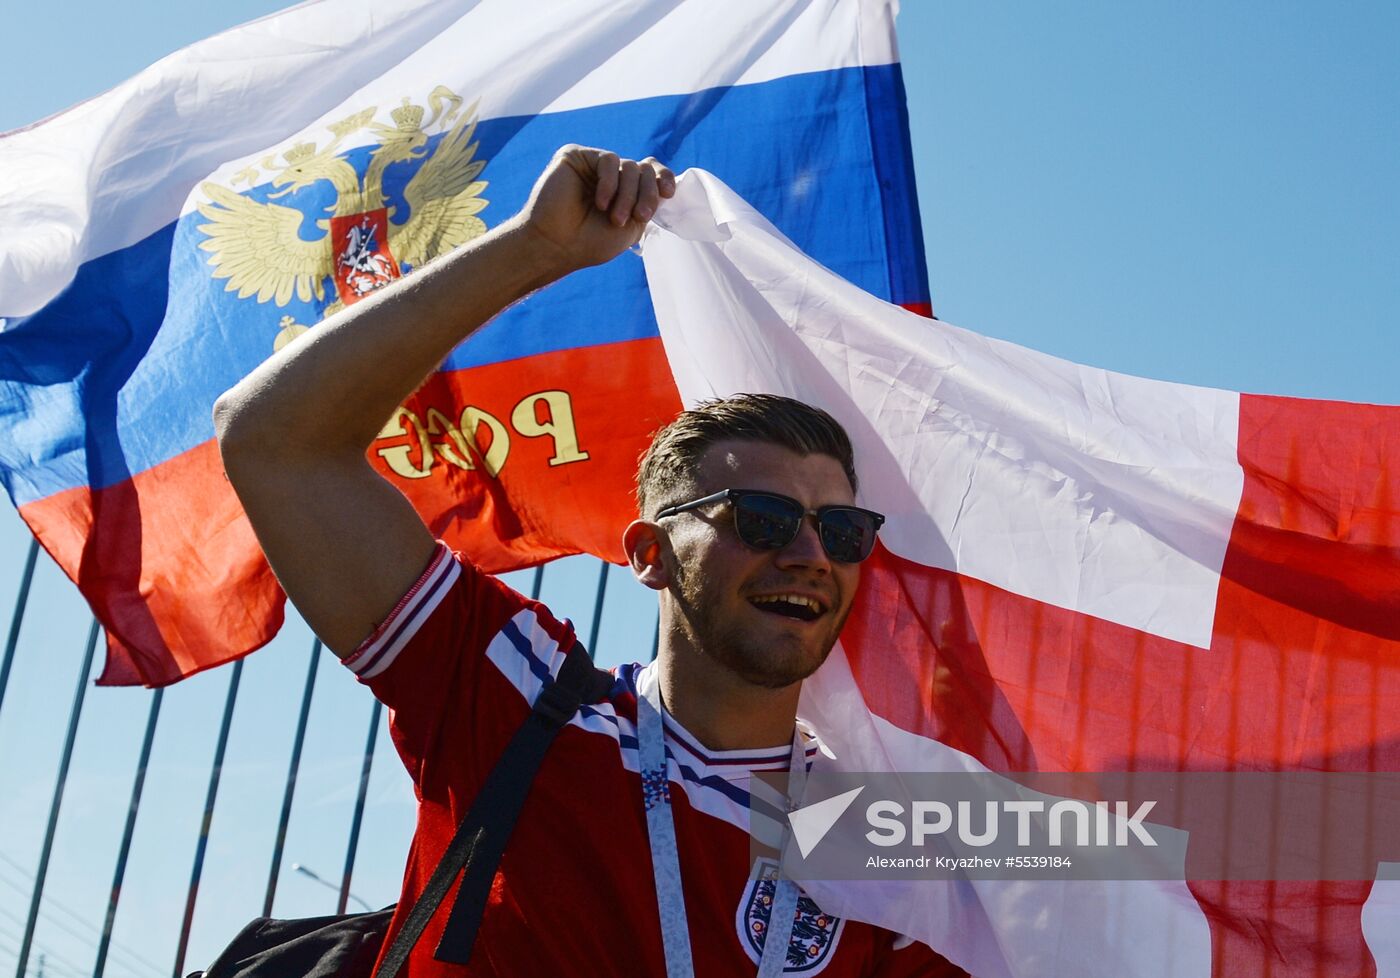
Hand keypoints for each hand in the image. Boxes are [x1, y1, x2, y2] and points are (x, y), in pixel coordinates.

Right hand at [517, 145, 675, 274]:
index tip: (669, 193)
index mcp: (625, 192)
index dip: (664, 178)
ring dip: (628, 194)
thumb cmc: (591, 243)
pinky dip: (610, 183)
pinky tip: (600, 202)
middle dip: (647, 193)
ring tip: (615, 218)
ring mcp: (594, 166)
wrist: (557, 245)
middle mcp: (612, 177)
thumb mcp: (632, 227)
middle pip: (644, 170)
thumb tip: (664, 185)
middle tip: (640, 215)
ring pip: (629, 166)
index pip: (651, 173)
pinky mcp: (577, 156)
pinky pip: (609, 160)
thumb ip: (648, 203)